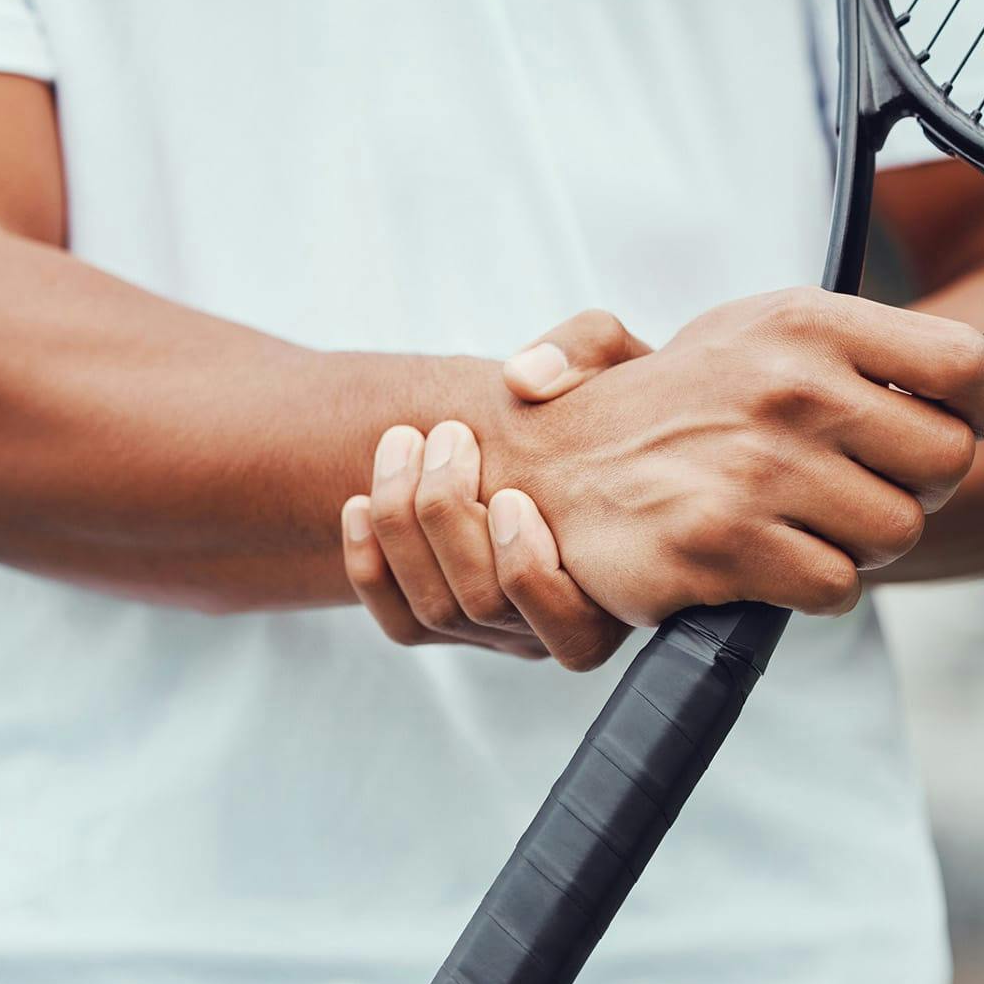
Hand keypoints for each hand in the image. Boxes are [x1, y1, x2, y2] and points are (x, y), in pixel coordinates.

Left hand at [340, 312, 647, 669]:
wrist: (564, 436)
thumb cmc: (606, 403)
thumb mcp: (620, 360)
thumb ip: (591, 348)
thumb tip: (522, 379)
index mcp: (625, 583)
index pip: (574, 635)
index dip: (529, 574)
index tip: (509, 496)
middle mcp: (564, 621)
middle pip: (487, 609)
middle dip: (450, 519)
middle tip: (448, 436)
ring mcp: (503, 629)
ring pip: (437, 611)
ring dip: (403, 527)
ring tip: (403, 443)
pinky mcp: (451, 621)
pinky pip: (400, 623)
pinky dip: (370, 569)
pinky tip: (358, 503)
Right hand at [478, 288, 983, 625]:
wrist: (551, 464)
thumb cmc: (675, 409)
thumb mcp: (768, 339)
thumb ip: (883, 352)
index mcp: (806, 323)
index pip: (965, 364)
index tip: (973, 426)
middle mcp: (789, 387)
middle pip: (946, 463)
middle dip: (915, 488)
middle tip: (856, 487)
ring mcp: (757, 467)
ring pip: (896, 533)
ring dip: (861, 542)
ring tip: (800, 521)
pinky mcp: (726, 543)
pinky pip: (836, 587)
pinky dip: (812, 587)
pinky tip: (766, 558)